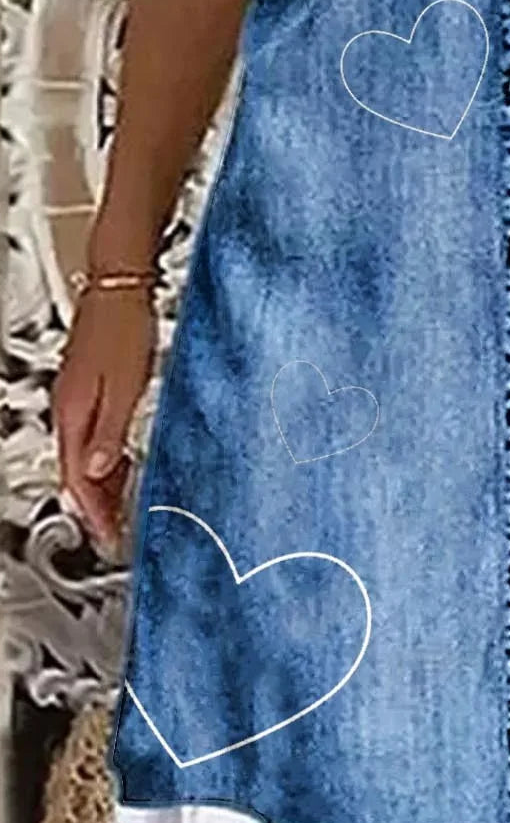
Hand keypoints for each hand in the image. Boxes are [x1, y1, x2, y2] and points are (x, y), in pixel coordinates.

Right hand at [52, 287, 156, 556]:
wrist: (120, 286)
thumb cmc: (125, 327)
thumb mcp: (125, 387)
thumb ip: (109, 432)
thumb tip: (96, 472)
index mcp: (74, 412)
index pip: (75, 477)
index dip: (93, 512)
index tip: (108, 535)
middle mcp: (70, 408)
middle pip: (76, 471)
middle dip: (95, 505)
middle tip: (114, 531)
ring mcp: (78, 397)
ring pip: (85, 455)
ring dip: (101, 484)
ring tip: (120, 508)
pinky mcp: (91, 387)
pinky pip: (94, 435)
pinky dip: (106, 458)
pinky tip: (122, 464)